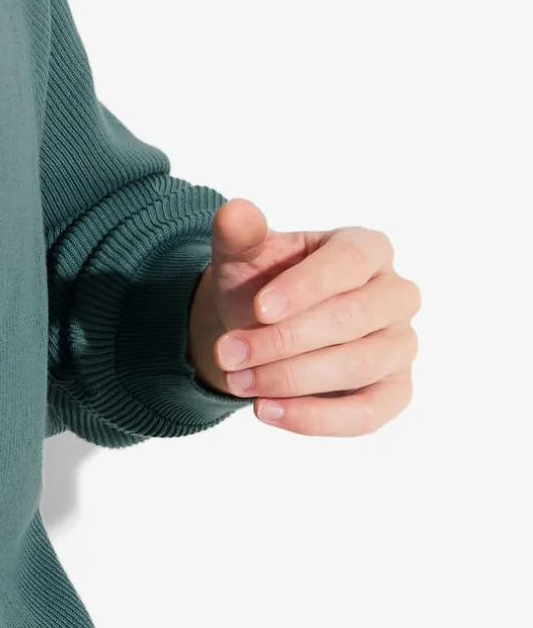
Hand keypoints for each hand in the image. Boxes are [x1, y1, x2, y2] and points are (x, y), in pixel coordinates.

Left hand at [188, 198, 420, 435]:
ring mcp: (400, 344)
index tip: (258, 309)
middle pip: (353, 318)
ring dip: (292, 378)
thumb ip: (239, 233)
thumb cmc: (262, 280)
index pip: (348, 262)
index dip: (305, 287)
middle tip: (227, 353)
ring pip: (360, 365)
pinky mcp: (394, 390)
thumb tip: (235, 210)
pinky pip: (368, 412)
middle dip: (284, 339)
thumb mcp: (243, 255)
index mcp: (366, 247)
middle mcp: (395, 293)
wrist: (261, 325)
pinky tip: (267, 411)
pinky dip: (316, 418)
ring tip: (236, 381)